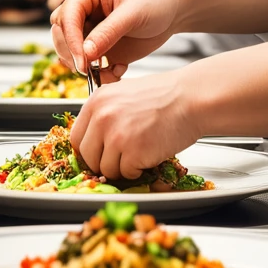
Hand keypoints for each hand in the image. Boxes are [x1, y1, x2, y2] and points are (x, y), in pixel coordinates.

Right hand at [49, 0, 180, 76]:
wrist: (173, 11)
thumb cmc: (155, 0)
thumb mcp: (134, 13)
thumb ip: (108, 32)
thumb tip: (85, 52)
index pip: (66, 16)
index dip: (70, 39)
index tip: (82, 60)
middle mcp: (83, 11)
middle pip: (59, 34)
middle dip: (71, 54)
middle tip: (89, 69)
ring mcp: (89, 31)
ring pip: (68, 53)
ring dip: (84, 68)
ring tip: (110, 71)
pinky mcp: (98, 49)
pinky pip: (87, 66)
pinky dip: (98, 75)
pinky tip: (118, 70)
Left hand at [71, 68, 202, 180]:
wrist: (191, 98)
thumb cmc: (164, 96)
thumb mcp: (124, 94)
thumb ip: (106, 113)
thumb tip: (93, 140)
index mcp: (97, 101)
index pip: (77, 138)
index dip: (89, 149)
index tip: (99, 153)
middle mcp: (102, 117)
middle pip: (87, 157)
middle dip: (103, 162)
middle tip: (122, 157)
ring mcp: (116, 136)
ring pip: (106, 169)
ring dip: (122, 167)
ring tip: (140, 152)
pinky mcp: (133, 153)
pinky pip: (127, 173)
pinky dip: (138, 170)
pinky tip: (149, 154)